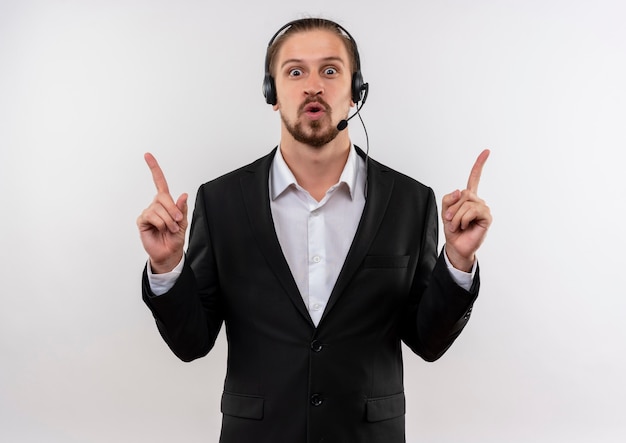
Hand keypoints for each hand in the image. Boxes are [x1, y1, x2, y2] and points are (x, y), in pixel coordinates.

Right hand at [136, 153, 187, 272]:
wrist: (169, 252)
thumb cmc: (175, 237)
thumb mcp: (183, 222)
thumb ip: (182, 209)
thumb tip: (183, 195)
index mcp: (166, 202)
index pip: (159, 182)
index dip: (154, 168)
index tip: (147, 155)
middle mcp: (156, 205)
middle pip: (163, 197)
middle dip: (173, 210)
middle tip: (177, 222)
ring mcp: (148, 212)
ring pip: (159, 209)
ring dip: (168, 220)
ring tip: (170, 229)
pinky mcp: (142, 220)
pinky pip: (152, 216)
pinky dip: (161, 224)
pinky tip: (160, 230)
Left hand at [441, 149, 491, 271]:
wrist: (456, 246)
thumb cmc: (452, 230)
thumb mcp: (445, 211)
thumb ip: (449, 199)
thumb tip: (460, 191)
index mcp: (468, 198)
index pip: (474, 178)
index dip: (479, 165)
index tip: (487, 151)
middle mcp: (477, 201)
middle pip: (463, 193)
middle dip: (452, 208)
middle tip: (449, 220)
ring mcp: (483, 208)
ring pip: (466, 203)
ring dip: (456, 216)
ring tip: (457, 226)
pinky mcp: (486, 217)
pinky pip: (472, 211)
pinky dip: (463, 219)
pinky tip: (464, 226)